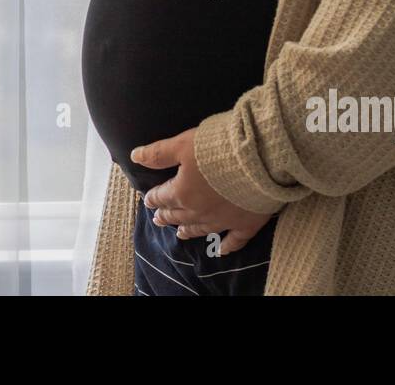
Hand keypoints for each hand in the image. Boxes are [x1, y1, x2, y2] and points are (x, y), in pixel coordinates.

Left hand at [132, 128, 274, 254]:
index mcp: (182, 192)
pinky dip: (226, 247)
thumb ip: (159, 153)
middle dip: (167, 216)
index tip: (148, 200)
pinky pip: (233, 241)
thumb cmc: (218, 147)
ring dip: (188, 231)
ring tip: (180, 234)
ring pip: (200, 229)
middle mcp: (199, 211)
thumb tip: (135, 156)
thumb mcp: (184, 144)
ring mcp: (223, 221)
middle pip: (178, 215)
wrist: (259, 160)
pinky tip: (221, 251)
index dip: (153, 197)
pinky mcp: (246, 224)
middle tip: (158, 219)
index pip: (162, 197)